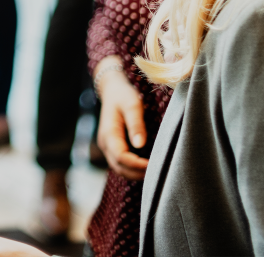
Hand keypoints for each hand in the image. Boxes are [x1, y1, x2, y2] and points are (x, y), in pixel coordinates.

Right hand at [96, 60, 149, 180]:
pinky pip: (120, 163)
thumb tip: (140, 145)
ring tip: (153, 171)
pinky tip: (145, 166)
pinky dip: (132, 169)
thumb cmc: (123, 95)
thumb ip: (136, 124)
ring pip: (119, 168)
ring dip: (134, 173)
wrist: (112, 89)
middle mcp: (105, 143)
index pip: (121, 157)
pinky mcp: (112, 146)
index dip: (137, 165)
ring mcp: (107, 146)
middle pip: (119, 167)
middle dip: (137, 173)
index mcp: (108, 133)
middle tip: (157, 172)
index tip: (154, 164)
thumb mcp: (132, 104)